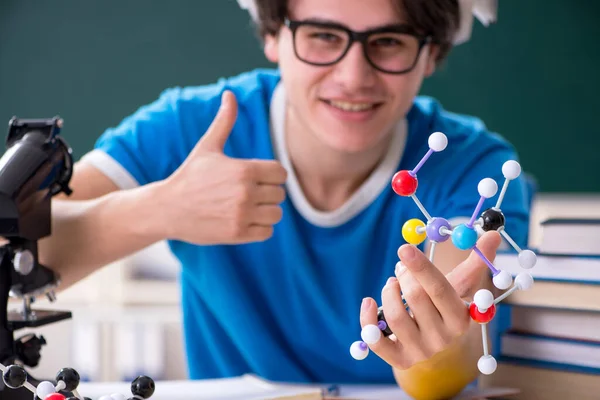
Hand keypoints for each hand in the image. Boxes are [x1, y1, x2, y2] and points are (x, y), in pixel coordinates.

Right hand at [159, 90, 287, 243]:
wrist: (167, 208)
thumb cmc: (189, 176)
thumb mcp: (207, 147)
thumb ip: (224, 121)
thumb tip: (229, 93)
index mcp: (244, 169)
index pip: (280, 173)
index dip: (271, 175)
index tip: (257, 177)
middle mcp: (245, 192)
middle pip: (279, 194)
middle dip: (267, 193)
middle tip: (248, 193)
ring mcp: (241, 215)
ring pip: (276, 214)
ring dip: (266, 212)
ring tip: (248, 208)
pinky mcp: (237, 234)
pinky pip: (267, 232)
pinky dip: (259, 228)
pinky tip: (243, 220)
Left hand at [359, 231, 501, 368]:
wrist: (436, 347)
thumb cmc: (445, 308)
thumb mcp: (460, 288)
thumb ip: (475, 262)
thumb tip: (494, 233)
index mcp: (460, 318)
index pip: (440, 289)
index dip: (421, 267)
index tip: (404, 248)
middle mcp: (443, 338)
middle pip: (416, 298)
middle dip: (404, 276)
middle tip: (400, 266)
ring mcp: (421, 351)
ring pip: (395, 316)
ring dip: (388, 292)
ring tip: (391, 284)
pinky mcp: (400, 361)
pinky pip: (377, 341)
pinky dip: (367, 320)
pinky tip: (368, 302)